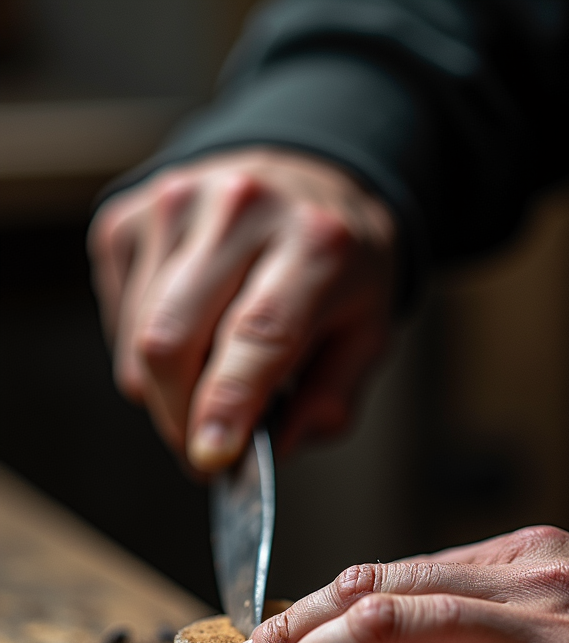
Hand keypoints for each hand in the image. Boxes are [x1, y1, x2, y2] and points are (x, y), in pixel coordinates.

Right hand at [88, 148, 395, 471]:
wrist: (303, 179)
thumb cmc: (337, 267)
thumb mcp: (368, 333)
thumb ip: (331, 400)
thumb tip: (275, 447)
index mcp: (315, 242)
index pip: (258, 333)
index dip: (227, 403)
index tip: (209, 459)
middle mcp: (240, 209)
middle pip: (172, 341)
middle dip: (179, 417)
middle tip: (203, 449)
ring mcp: (174, 206)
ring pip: (139, 340)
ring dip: (164, 391)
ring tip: (207, 381)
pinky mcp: (127, 218)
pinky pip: (121, 321)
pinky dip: (145, 353)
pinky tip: (189, 333)